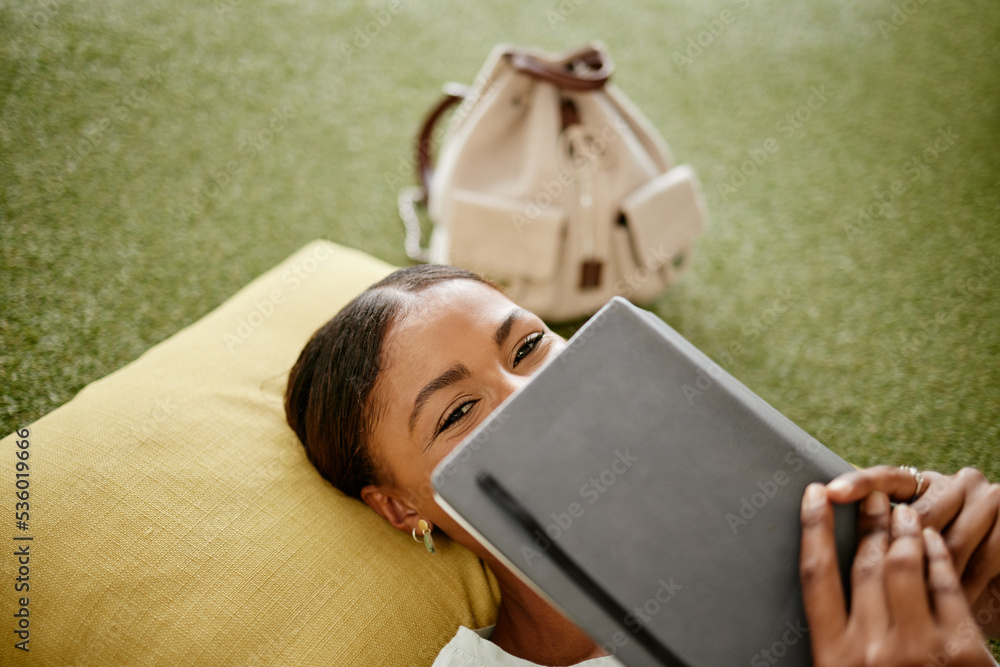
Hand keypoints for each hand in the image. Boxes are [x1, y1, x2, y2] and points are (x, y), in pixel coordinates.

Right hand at [799, 484, 994, 665]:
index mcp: (834, 657)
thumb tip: (828, 584)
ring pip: (904, 565)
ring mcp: (919, 649)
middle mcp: (872, 649)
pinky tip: (933, 541)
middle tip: (869, 494)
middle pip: (864, 563)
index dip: (813, 529)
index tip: (813, 494)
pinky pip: (945, 585)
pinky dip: (937, 556)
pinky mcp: (962, 650)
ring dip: (903, 530)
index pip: (816, 576)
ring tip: (902, 511)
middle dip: (867, 521)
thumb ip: (840, 642)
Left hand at [826, 465, 999, 638]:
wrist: (997, 582)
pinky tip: (949, 605)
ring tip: (908, 611)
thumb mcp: (908, 546)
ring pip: (949, 541)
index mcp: (921, 482)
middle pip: (918, 514)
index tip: (829, 492)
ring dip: (931, 578)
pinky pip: (983, 559)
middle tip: (878, 587)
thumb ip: (879, 537)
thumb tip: (824, 532)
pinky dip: (965, 585)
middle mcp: (955, 481)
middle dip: (899, 550)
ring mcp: (987, 500)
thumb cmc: (941, 571)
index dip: (858, 483)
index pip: (886, 477)